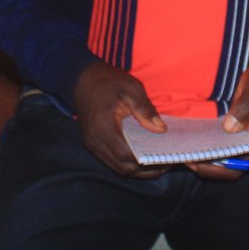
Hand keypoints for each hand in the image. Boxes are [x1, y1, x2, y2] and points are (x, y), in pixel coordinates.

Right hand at [73, 61, 166, 177]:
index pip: (126, 156)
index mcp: (103, 127)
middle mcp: (95, 141)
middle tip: (166, 165)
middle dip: (145, 171)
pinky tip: (142, 158)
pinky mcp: (93, 144)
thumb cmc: (108, 81)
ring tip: (158, 165)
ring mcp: (92, 144)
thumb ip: (145, 110)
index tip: (166, 160)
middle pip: (122, 167)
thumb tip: (161, 130)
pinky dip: (128, 163)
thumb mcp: (131, 89)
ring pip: (117, 167)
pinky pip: (112, 160)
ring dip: (137, 170)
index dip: (146, 162)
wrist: (82, 78)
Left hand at [187, 61, 248, 181]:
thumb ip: (244, 108)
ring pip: (226, 158)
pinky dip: (210, 147)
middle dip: (210, 167)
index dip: (220, 169)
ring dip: (208, 160)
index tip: (199, 163)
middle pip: (231, 167)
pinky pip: (223, 146)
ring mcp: (244, 138)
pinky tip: (194, 142)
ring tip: (187, 154)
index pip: (240, 165)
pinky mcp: (237, 131)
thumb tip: (229, 129)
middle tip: (188, 160)